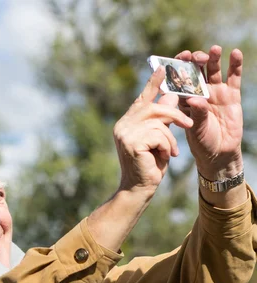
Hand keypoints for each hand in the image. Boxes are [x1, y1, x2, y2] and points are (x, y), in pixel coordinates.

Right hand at [114, 67, 192, 198]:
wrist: (139, 188)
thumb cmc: (150, 164)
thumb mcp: (159, 137)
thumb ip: (163, 117)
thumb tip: (173, 95)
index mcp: (126, 122)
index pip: (142, 99)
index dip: (153, 84)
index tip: (163, 67)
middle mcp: (122, 125)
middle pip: (155, 108)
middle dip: (175, 116)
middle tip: (188, 124)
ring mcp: (125, 134)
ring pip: (160, 123)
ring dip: (170, 139)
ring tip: (169, 153)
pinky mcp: (132, 143)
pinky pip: (159, 135)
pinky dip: (167, 147)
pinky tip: (163, 158)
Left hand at [175, 46, 242, 179]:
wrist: (220, 151)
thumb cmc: (202, 142)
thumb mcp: (196, 129)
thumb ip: (197, 113)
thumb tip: (195, 99)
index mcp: (184, 101)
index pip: (179, 81)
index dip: (178, 69)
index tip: (178, 59)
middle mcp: (199, 93)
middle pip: (196, 72)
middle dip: (195, 62)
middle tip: (196, 56)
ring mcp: (216, 92)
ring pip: (214, 71)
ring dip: (213, 59)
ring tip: (214, 49)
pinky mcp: (231, 94)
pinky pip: (233, 77)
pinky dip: (235, 65)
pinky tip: (235, 54)